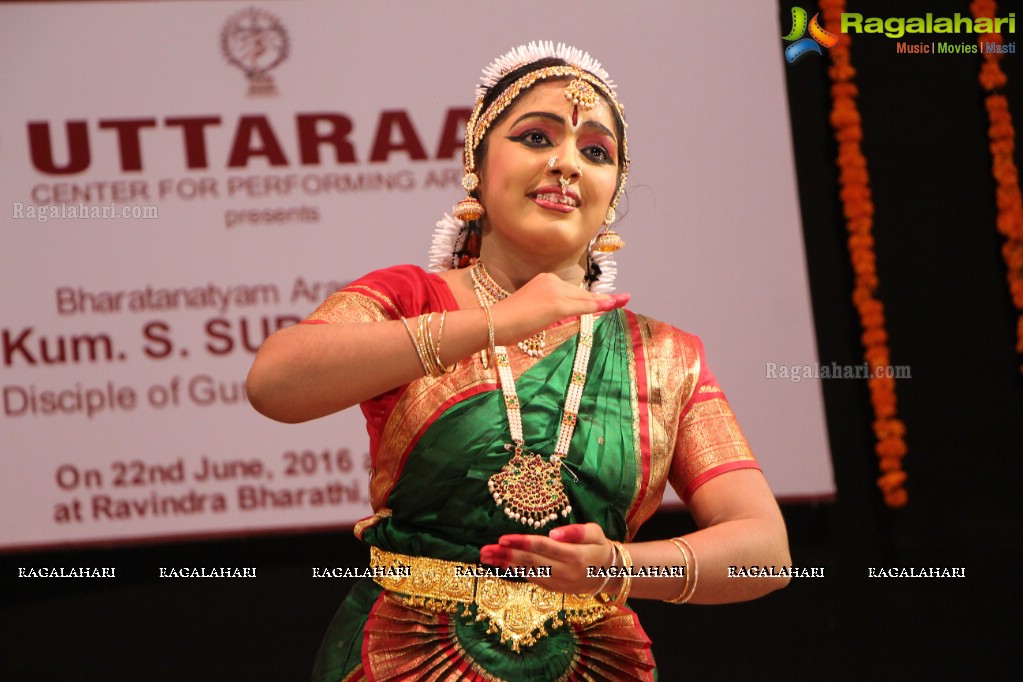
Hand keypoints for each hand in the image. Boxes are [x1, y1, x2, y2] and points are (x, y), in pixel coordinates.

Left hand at [479, 523, 614, 594]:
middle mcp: (564, 572)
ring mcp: (557, 583)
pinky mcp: (552, 588)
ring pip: (526, 572)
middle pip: (530, 561)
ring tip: (485, 557)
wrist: (609, 574)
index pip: (544, 548)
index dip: (522, 543)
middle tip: (485, 549)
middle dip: (506, 554)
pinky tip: (499, 563)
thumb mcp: (595, 533)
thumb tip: (553, 533)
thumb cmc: (599, 547)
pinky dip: (513, 570)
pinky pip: (530, 578)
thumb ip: (576, 531)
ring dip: (504, 564)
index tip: (503, 538)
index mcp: (575, 556)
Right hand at [490, 273, 628, 346]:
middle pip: (582, 293)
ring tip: (623, 300)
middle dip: (603, 297)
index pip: (572, 290)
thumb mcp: (529, 311)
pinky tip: (612, 305)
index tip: (604, 298)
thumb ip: (545, 310)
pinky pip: (584, 306)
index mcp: (543, 280)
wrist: (494, 321)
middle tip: (623, 297)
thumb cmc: (504, 321)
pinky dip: (600, 306)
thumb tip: (554, 316)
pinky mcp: (558, 304)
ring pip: (586, 299)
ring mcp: (555, 291)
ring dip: (605, 301)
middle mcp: (551, 281)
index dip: (590, 297)